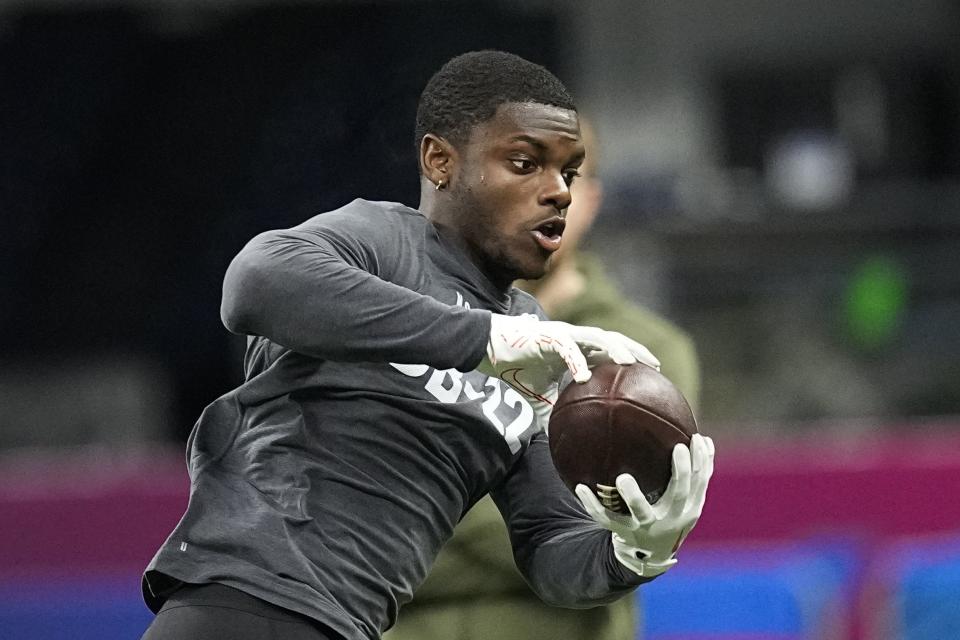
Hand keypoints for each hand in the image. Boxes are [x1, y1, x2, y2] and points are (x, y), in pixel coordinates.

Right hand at [478, 313, 659, 422]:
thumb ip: (555, 412)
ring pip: (596, 337)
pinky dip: (576, 361)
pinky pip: (566, 349)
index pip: (611, 352)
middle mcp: (575, 337)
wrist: (489, 348)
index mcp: (577, 348)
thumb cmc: (516, 369)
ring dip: (614, 348)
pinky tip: (584, 376)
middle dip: (635, 350)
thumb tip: (564, 444)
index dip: (633, 360)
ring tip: (629, 363)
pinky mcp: (547, 336)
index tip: (652, 376)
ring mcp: (563, 334)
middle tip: (654, 367)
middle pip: (613, 340)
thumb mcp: (539, 397)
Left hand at [576, 434, 714, 577]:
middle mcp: (670, 519)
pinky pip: (606, 519)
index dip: (701, 462)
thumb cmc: (669, 515)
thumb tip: (704, 438)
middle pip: (678, 494)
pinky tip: (581, 487)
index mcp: (688, 508)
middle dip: (680, 472)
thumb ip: (693, 475)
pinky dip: (592, 504)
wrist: (650, 555)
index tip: (696, 439)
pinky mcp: (624, 533)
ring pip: (640, 512)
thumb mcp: (685, 500)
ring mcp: (646, 527)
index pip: (700, 483)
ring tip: (623, 477)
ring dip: (632, 495)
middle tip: (677, 448)